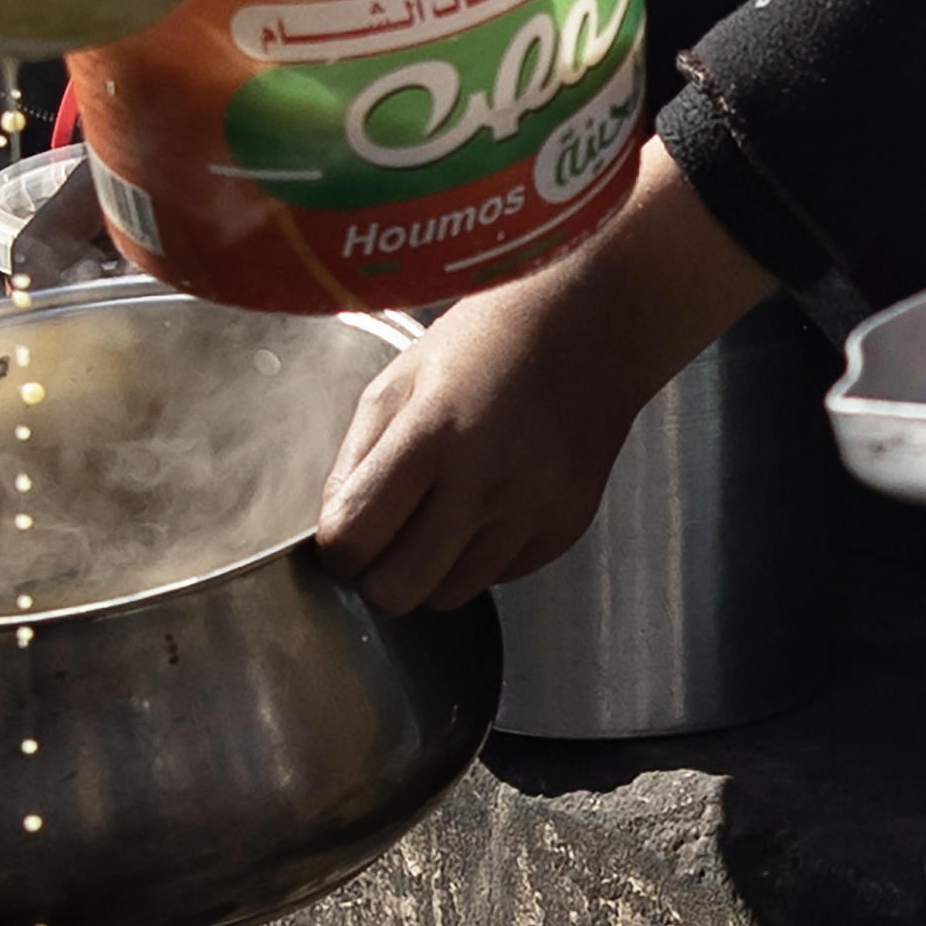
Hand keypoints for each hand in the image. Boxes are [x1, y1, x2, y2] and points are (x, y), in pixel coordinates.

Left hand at [316, 145, 766, 609]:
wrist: (590, 329)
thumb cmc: (487, 341)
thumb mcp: (402, 377)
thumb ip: (358, 456)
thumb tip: (335, 528)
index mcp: (431, 434)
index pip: (355, 535)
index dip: (336, 551)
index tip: (342, 538)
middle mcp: (484, 482)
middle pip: (399, 590)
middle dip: (377, 579)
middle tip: (382, 546)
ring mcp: (530, 511)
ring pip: (450, 596)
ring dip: (430, 571)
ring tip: (436, 519)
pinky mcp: (565, 530)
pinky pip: (499, 579)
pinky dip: (478, 558)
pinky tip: (485, 506)